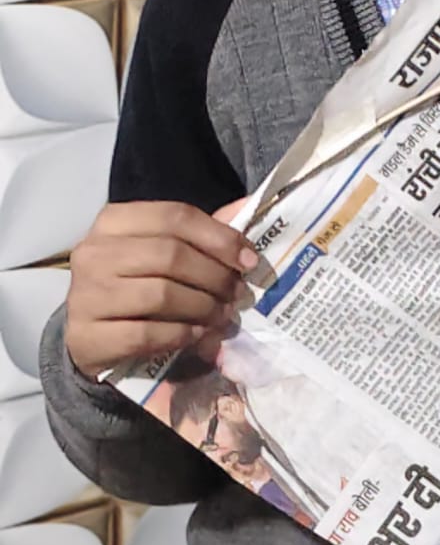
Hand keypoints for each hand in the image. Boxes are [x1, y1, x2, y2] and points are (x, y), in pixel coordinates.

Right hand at [64, 197, 254, 380]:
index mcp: (114, 220)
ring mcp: (85, 294)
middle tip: (237, 294)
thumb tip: (247, 207)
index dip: (220, 237)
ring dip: (203, 308)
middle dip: (215, 277)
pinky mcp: (86, 336)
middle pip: (171, 255)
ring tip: (222, 316)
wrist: (89, 334)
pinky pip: (145, 334)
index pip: (176, 216)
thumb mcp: (163, 249)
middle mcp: (94, 252)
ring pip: (160, 295)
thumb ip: (202, 232)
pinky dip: (180, 334)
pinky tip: (196, 334)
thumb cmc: (134, 282)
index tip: (248, 261)